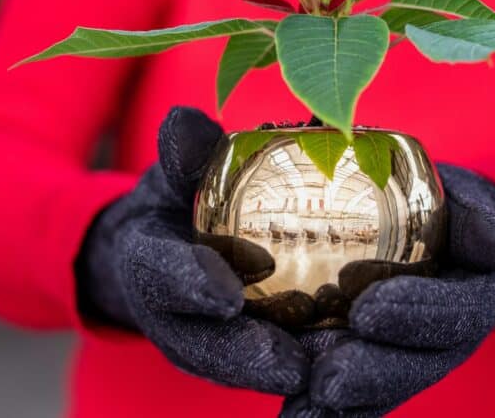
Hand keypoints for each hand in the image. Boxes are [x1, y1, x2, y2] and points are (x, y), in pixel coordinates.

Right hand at [75, 106, 308, 395]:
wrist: (164, 248)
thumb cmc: (175, 199)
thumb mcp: (174, 171)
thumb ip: (183, 152)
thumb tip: (184, 121)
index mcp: (147, 263)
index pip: (157, 277)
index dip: (189, 286)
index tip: (226, 295)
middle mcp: (171, 315)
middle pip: (200, 345)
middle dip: (241, 356)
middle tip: (289, 363)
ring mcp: (203, 342)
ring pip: (235, 367)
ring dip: (279, 374)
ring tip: (328, 373)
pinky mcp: (240, 355)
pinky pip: (267, 367)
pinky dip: (303, 370)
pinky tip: (347, 372)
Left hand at [280, 164, 494, 415]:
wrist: (441, 241)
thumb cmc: (448, 215)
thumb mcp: (467, 208)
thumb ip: (478, 223)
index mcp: (475, 301)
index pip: (452, 313)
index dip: (414, 314)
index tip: (367, 311)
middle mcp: (448, 342)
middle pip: (415, 367)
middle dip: (372, 376)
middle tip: (329, 381)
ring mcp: (415, 362)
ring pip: (384, 389)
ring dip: (346, 406)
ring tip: (304, 411)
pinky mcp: (381, 373)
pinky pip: (359, 400)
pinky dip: (327, 414)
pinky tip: (295, 416)